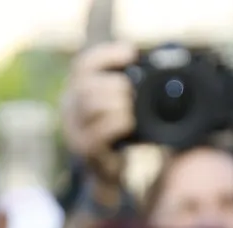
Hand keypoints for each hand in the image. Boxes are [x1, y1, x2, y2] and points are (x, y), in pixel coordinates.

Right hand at [60, 43, 137, 186]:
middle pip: (85, 85)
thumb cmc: (116, 132)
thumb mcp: (118, 104)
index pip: (83, 65)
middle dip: (114, 84)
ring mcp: (73, 130)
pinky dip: (116, 124)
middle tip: (132, 92)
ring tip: (130, 109)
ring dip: (116, 103)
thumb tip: (163, 61)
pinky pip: (97, 133)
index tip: (131, 53)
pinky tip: (129, 123)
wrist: (107, 169)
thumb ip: (127, 84)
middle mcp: (69, 108)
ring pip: (89, 105)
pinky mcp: (85, 150)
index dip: (106, 55)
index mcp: (76, 90)